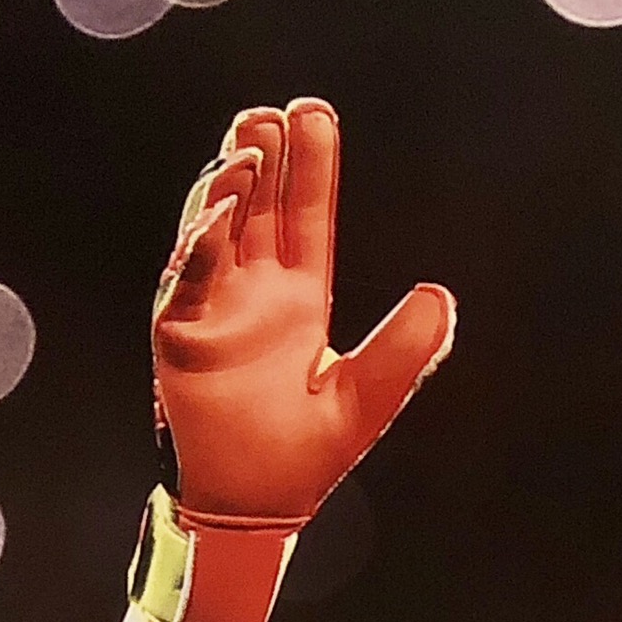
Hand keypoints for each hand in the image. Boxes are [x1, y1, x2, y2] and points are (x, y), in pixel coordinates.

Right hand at [136, 98, 455, 621]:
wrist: (255, 508)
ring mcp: (211, 308)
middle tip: (274, 113)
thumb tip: (443, 298)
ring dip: (229, 188)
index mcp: (297, 299)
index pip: (306, 218)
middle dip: (265, 159)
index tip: (315, 114)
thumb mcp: (366, 400)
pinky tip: (220, 212)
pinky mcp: (178, 334)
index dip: (312, 168)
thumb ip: (403, 352)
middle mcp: (252, 293)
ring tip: (249, 147)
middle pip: (257, 208)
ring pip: (214, 229)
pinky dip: (200, 244)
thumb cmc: (305, 457)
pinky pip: (186, 279)